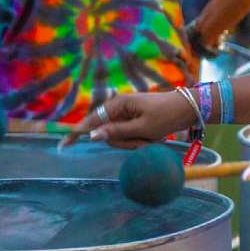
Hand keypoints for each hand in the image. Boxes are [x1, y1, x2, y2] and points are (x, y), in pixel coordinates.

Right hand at [62, 89, 198, 148]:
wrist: (187, 109)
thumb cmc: (166, 116)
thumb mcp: (142, 128)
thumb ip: (117, 132)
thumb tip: (93, 136)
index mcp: (118, 105)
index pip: (91, 122)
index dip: (77, 134)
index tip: (62, 145)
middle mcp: (118, 108)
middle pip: (107, 135)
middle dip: (124, 142)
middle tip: (144, 140)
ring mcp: (125, 115)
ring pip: (118, 139)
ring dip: (134, 143)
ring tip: (151, 137)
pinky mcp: (132, 121)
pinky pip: (127, 137)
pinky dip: (138, 141)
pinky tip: (152, 137)